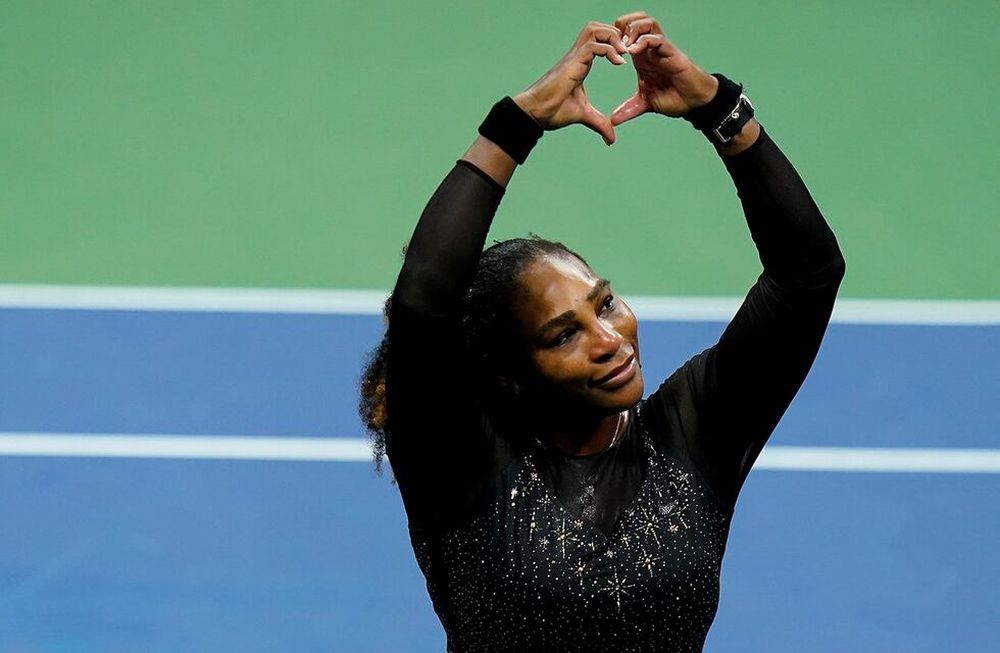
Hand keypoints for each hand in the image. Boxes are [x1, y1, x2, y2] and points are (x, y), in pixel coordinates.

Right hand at [514, 23, 626, 144]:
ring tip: (623, 53)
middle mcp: (577, 56)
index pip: (598, 40)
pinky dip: (609, 50)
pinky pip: (594, 46)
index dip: (614, 43)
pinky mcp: (573, 63)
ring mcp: (574, 58)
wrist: (536, 113)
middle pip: (597, 27)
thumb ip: (599, 124)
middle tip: (627, 50)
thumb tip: (611, 140)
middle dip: (615, 33)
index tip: (626, 57)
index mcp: (580, 63)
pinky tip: (618, 62)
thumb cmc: (552, 111)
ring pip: (595, 30)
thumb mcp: (583, 116)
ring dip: (613, 37)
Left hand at [610, 12, 717, 124]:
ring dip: (632, 29)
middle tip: (613, 42)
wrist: (695, 103)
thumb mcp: (645, 104)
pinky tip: (633, 51)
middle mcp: (651, 49)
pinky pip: (657, 38)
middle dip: (621, 26)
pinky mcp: (672, 52)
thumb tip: (613, 120)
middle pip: (635, 20)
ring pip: (647, 23)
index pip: (626, 33)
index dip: (613, 37)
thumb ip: (629, 109)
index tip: (604, 50)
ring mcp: (662, 49)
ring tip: (624, 45)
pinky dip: (644, 40)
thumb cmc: (674, 98)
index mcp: (642, 57)